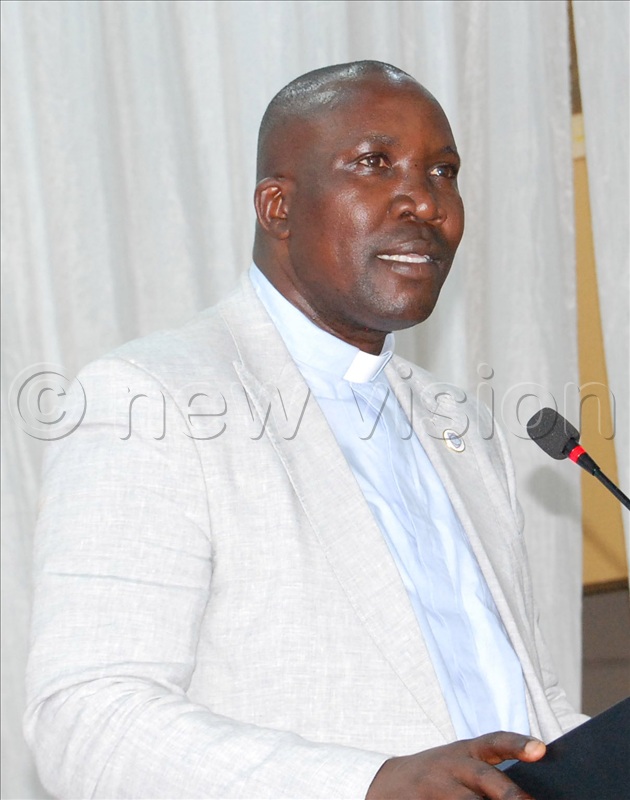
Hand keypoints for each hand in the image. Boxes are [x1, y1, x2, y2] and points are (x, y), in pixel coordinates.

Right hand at [365, 731, 545, 798]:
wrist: (387, 784)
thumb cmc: (439, 776)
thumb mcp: (460, 763)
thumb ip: (490, 774)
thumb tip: (525, 795)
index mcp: (466, 751)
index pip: (495, 741)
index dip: (518, 744)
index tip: (541, 750)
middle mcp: (453, 766)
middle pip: (486, 778)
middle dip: (511, 796)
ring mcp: (437, 788)